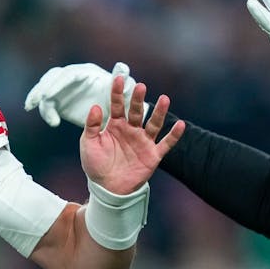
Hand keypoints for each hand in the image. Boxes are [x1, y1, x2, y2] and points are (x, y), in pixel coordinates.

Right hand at [24, 61, 138, 127]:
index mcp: (87, 73)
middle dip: (41, 88)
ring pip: (46, 88)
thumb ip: (124, 81)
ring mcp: (66, 87)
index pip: (68, 75)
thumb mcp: (126, 93)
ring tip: (33, 109)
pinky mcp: (60, 99)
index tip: (48, 95)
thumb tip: (122, 67)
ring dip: (38, 98)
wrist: (117, 114)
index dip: (58, 84)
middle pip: (52, 78)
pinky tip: (52, 121)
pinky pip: (48, 103)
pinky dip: (46, 111)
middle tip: (33, 102)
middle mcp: (74, 77)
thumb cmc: (123, 101)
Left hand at [79, 74, 183, 194]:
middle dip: (139, 99)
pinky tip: (181, 125)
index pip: (118, 105)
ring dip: (160, 112)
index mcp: (115, 125)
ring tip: (165, 99)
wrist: (107, 189)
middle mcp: (131, 130)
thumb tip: (96, 106)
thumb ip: (91, 126)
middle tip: (141, 86)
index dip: (118, 93)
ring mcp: (143, 142)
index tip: (119, 79)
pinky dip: (174, 135)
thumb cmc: (96, 166)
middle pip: (137, 111)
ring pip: (154, 124)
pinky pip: (166, 144)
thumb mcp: (88, 144)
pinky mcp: (153, 155)